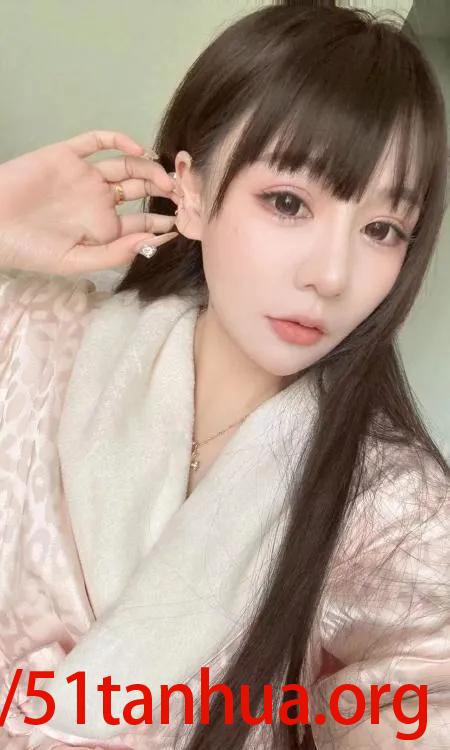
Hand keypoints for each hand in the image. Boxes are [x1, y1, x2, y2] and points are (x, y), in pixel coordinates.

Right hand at [0, 130, 179, 274]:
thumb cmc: (29, 250)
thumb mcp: (74, 262)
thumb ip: (113, 254)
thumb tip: (150, 245)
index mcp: (102, 228)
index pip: (141, 224)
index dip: (162, 222)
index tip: (183, 223)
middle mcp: (98, 200)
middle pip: (139, 191)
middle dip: (162, 191)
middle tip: (181, 194)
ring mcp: (84, 176)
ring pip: (125, 166)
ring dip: (147, 169)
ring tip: (164, 177)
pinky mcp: (67, 155)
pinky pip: (96, 142)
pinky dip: (117, 140)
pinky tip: (136, 150)